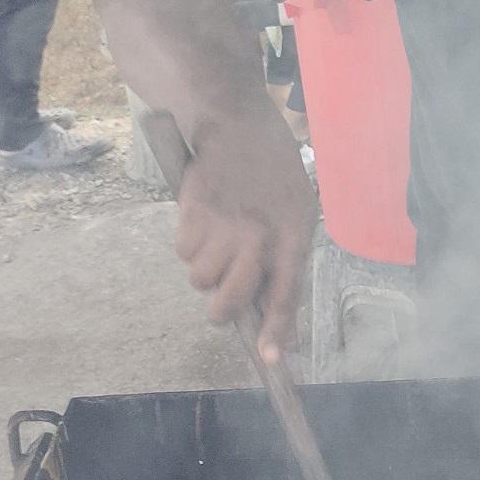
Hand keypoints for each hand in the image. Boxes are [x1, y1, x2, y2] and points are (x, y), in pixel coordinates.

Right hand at [173, 110, 318, 364]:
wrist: (234, 119)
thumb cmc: (271, 165)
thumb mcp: (296, 206)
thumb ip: (284, 252)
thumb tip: (267, 302)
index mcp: (294, 232)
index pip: (286, 293)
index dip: (277, 330)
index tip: (271, 359)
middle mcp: (259, 235)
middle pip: (231, 300)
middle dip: (222, 310)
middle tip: (221, 302)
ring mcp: (224, 226)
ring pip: (201, 279)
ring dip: (204, 268)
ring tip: (216, 240)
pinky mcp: (194, 214)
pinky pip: (183, 252)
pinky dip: (189, 243)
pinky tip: (203, 218)